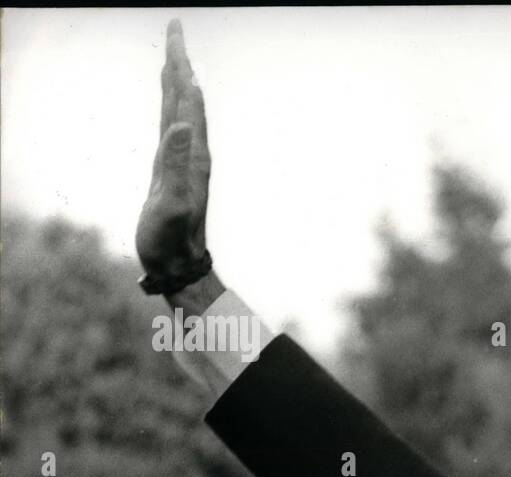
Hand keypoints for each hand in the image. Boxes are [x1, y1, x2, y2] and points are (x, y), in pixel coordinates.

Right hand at [136, 20, 209, 279]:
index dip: (181, 67)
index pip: (187, 101)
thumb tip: (183, 127)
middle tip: (175, 28)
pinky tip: (170, 101)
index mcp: (192, 155)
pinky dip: (171, 106)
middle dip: (180, 62)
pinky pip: (173, 126)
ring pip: (181, 110)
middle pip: (186, 98)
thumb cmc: (171, 241)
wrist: (179, 266)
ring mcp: (184, 161)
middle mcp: (193, 153)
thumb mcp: (170, 204)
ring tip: (173, 54)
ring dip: (177, 80)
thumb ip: (176, 167)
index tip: (176, 35)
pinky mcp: (173, 170)